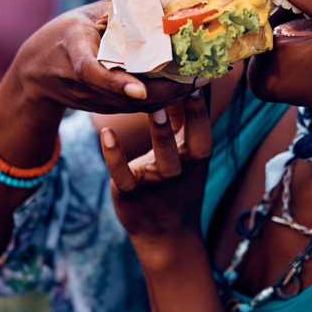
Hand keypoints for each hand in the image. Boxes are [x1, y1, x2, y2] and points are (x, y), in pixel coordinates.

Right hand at [5, 0, 200, 115]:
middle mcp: (82, 83)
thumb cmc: (63, 34)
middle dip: (165, 91)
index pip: (91, 72)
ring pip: (136, 105)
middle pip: (125, 95)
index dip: (116, 81)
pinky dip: (164, 99)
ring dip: (171, 95)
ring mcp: (94, 100)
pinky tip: (188, 86)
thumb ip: (118, 9)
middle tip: (200, 75)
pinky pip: (138, 108)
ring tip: (202, 78)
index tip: (139, 90)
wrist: (34, 75)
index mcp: (72, 50)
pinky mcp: (105, 109)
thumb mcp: (84, 15)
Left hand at [100, 90, 212, 262]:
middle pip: (190, 144)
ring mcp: (157, 185)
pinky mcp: (131, 195)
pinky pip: (124, 176)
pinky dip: (115, 157)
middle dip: (190, 117)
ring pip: (163, 161)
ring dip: (160, 135)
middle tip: (184, 86)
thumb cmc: (177, 185)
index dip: (204, 106)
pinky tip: (106, 134)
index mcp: (195, 158)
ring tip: (154, 109)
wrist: (165, 236)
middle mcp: (181, 171)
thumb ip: (186, 121)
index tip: (203, 75)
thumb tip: (187, 80)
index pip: (204, 129)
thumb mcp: (187, 155)